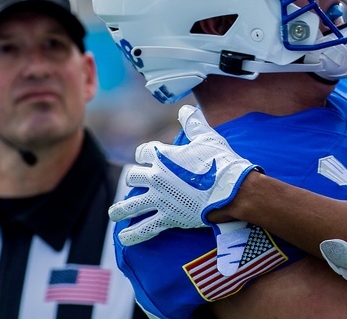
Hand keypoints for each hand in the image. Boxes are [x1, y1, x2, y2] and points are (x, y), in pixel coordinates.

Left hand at [109, 105, 261, 245]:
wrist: (232, 190)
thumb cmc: (220, 161)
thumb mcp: (207, 137)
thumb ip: (193, 122)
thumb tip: (185, 109)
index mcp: (163, 156)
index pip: (143, 152)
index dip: (144, 153)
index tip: (146, 156)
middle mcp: (156, 178)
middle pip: (133, 177)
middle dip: (134, 179)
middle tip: (137, 183)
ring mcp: (160, 199)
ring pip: (131, 205)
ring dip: (121, 210)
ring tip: (114, 214)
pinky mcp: (168, 218)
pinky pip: (145, 228)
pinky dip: (133, 234)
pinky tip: (124, 238)